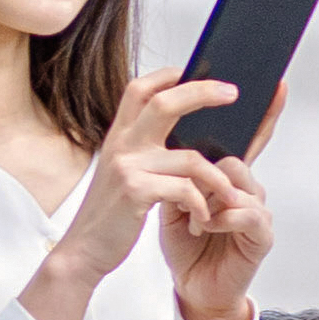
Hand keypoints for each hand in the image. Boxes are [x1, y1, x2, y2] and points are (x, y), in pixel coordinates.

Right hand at [22, 73, 267, 319]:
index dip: (167, 75)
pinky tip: (203, 218)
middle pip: (165, 102)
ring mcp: (127, 167)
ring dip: (218, 179)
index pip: (141, 88)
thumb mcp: (126, 174)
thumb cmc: (113, 214)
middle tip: (233, 92)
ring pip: (190, 157)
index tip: (192, 69)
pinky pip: (184, 189)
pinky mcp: (135, 192)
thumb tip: (187, 137)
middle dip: (202, 92)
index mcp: (120, 136)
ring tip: (231, 196)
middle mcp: (121, 144)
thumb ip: (147, 151)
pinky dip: (201, 204)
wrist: (85, 251)